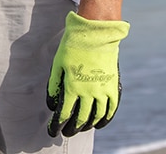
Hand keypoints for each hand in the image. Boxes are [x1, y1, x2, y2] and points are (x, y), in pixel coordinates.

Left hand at [46, 11, 129, 136]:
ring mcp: (103, 90)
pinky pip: (111, 109)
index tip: (53, 131)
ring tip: (81, 128)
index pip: (64, 114)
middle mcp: (89, 92)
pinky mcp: (113, 86)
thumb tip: (52, 105)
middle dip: (72, 128)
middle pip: (80, 119)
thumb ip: (54, 86)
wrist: (95, 33)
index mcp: (72, 87)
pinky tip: (99, 123)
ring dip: (88, 125)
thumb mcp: (57, 65)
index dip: (57, 125)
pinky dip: (105, 119)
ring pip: (96, 116)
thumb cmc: (72, 47)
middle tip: (66, 132)